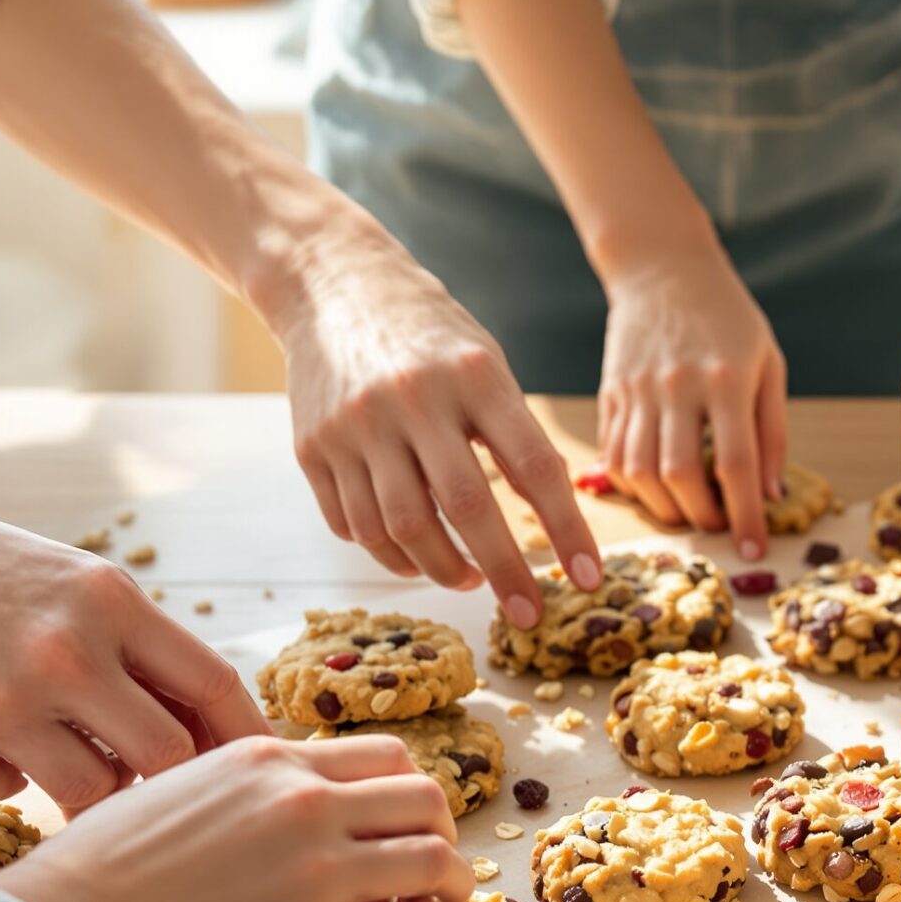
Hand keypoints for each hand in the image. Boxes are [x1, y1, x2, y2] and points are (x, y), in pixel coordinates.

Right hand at [0, 485, 265, 813]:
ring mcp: (5, 701)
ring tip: (40, 750)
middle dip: (166, 781)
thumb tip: (198, 723)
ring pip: (93, 789)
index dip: (245, 738)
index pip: (214, 684)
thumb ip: (124, 642)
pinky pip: (7, 793)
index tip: (263, 774)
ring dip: (79, 786)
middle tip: (148, 790)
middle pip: (170, 756)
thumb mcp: (54, 579)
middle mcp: (68, 651)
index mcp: (108, 600)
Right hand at [0, 734, 471, 901]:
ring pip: (434, 864)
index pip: (389, 758)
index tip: (397, 832)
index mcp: (272, 762)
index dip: (407, 798)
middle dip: (443, 840)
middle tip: (427, 883)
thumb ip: (255, 789)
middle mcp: (306, 806)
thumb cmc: (102, 868)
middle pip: (429, 802)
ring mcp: (316, 876)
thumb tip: (312, 812)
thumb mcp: (181, 786)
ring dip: (440, 896)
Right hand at [275, 240, 602, 627]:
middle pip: (463, 508)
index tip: (588, 577)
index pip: (533, 466)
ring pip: (400, 530)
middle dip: (504, 573)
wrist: (332, 287)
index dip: (566, 529)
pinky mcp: (312, 448)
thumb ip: (515, 434)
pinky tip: (413, 553)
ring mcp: (355, 426)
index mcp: (473, 375)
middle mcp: (412, 400)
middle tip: (528, 614)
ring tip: (468, 576)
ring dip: (441, 569)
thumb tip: (551, 521)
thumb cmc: (431, 338)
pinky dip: (389, 552)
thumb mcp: (486, 364)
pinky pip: (353, 525)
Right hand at [596, 247, 788, 560]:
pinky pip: (614, 454)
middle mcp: (677, 385)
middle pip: (679, 475)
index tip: (755, 550)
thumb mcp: (769, 364)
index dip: (746, 515)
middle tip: (718, 527)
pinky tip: (655, 489)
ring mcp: (636, 389)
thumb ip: (772, 431)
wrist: (661, 267)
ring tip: (687, 513)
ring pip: (639, 472)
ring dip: (664, 508)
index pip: (737, 463)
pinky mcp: (610, 392)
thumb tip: (769, 495)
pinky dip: (633, 485)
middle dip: (701, 517)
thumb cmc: (728, 318)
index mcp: (727, 378)